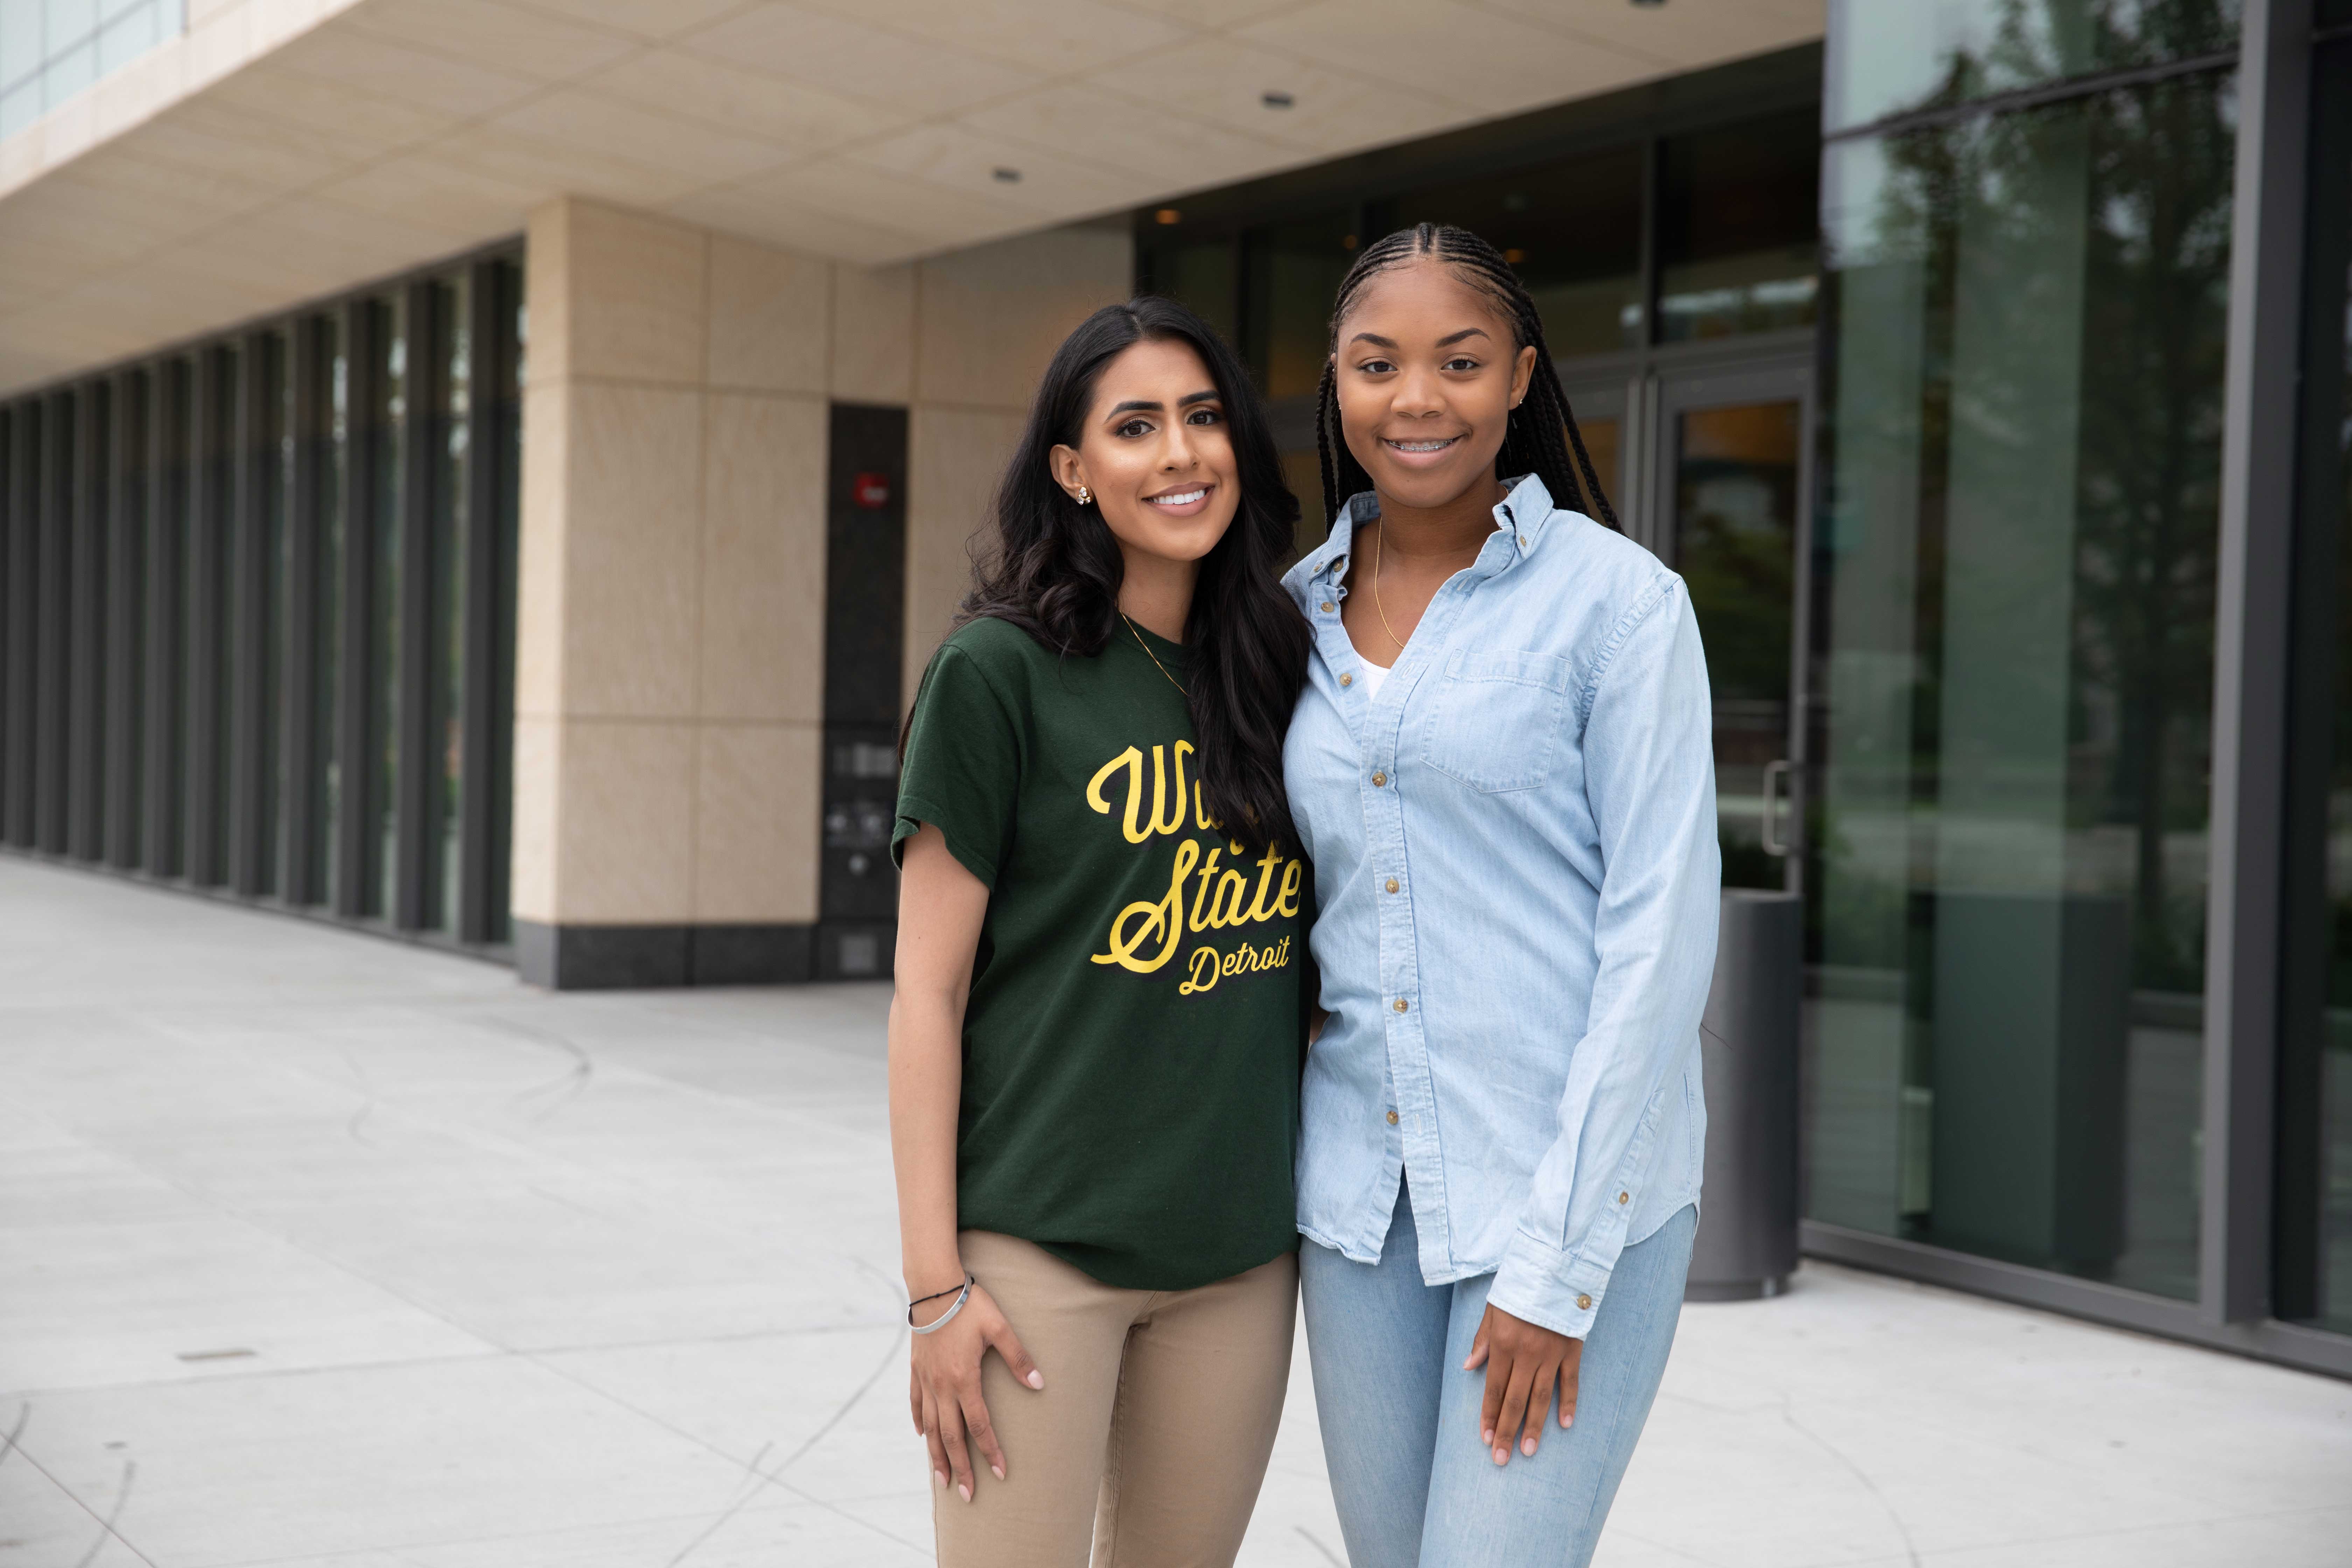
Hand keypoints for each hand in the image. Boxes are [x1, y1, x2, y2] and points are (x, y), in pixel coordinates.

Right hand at [907, 1280, 1041, 1500]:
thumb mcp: (1000, 1328)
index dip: (990, 1451)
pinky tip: (921, 1436)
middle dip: (960, 1467)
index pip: (979, 1425)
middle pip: (950, 1436)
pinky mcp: (916, 1369)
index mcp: (964, 1379)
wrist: (933, 1287)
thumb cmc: (970, 1305)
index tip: (1000, 1474)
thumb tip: (1040, 1384)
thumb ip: (1019, 1358)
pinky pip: (915, 1403)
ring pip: (929, 1427)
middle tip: (967, 1494)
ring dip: (936, 1455)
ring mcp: (926, 1379)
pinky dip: (918, 1422)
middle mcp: (942, 1386)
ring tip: (941, 1480)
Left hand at [1464, 1302, 1581, 1465]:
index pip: (1493, 1388)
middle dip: (1506, 1431)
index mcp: (1504, 1343)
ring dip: (1533, 1426)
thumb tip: (1468, 1366)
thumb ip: (1482, 1340)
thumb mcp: (1493, 1309)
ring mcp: (1551, 1353)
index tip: (1485, 1438)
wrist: (1555, 1266)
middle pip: (1514, 1400)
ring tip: (1527, 1452)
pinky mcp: (1572, 1349)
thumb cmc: (1519, 1287)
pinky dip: (1569, 1404)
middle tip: (1501, 1458)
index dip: (1489, 1415)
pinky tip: (1564, 1425)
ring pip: (1541, 1397)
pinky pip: (1570, 1382)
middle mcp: (1526, 1353)